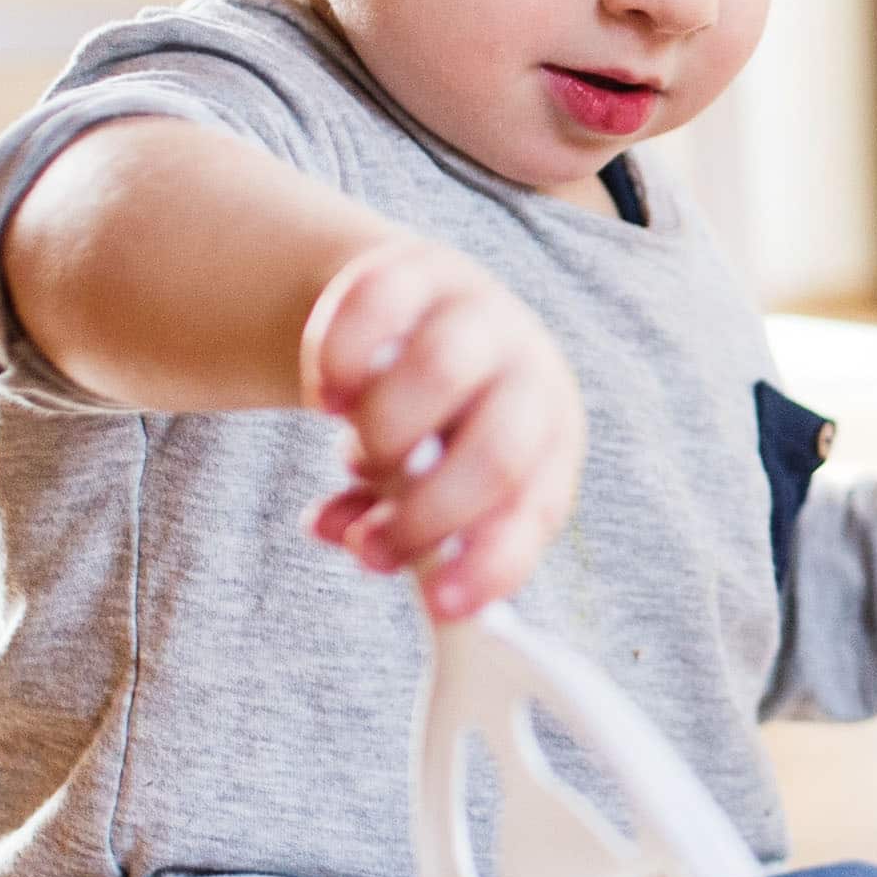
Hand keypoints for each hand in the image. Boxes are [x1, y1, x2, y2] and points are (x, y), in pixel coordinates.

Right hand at [297, 238, 586, 618]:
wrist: (415, 319)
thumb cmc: (437, 431)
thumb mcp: (440, 487)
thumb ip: (410, 531)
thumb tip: (370, 554)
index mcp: (551, 440)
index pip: (535, 508)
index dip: (492, 562)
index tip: (441, 607)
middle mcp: (528, 373)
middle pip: (497, 450)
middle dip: (426, 515)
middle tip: (370, 548)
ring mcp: (476, 314)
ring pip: (438, 374)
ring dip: (382, 436)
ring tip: (354, 456)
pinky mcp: (413, 268)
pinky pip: (372, 311)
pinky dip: (338, 362)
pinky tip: (325, 398)